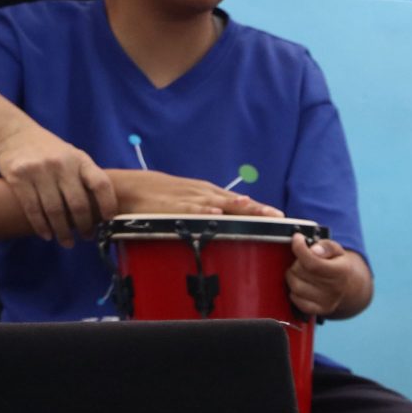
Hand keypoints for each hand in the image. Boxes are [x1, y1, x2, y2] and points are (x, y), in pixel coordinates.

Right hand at [0, 121, 113, 245]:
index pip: (101, 184)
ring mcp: (38, 170)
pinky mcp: (18, 177)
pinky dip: (41, 226)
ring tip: (67, 242)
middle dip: (84, 226)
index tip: (109, 220)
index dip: (108, 204)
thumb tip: (104, 212)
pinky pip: (32, 208)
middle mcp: (61, 164)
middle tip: (87, 237)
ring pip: (54, 210)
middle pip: (77, 204)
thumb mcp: (74, 157)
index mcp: (80, 160)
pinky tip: (47, 235)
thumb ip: (87, 178)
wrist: (14, 133)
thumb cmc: (51, 152)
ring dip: (62, 231)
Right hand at [107, 168, 280, 217]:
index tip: (286, 220)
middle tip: (281, 218)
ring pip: (218, 204)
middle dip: (259, 211)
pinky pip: (188, 209)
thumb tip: (233, 224)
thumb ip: (211, 213)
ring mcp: (188, 199)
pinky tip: (216, 214)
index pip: (242, 204)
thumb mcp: (190, 203)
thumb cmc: (160, 199)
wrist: (125, 188)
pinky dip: (202, 210)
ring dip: (240, 208)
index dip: (263, 211)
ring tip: (260, 213)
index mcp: (210, 196)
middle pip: (237, 203)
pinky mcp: (170, 206)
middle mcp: (204, 195)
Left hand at [286, 234, 363, 318]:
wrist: (351, 287)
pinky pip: (296, 300)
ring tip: (301, 273)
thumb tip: (314, 250)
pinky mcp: (320, 310)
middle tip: (304, 261)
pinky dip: (294, 292)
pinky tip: (302, 285)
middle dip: (297, 262)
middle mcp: (335, 288)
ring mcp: (328, 301)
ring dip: (293, 276)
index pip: (313, 262)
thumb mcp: (337, 250)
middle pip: (300, 272)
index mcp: (341, 271)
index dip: (300, 248)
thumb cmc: (339, 265)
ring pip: (295, 286)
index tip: (297, 239)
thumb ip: (326, 246)